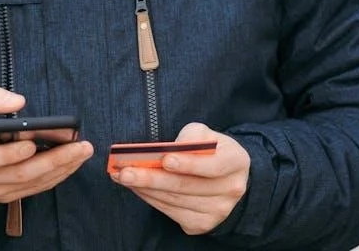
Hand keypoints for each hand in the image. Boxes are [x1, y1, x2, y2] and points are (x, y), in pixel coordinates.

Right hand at [0, 85, 93, 203]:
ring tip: (82, 152)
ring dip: (60, 170)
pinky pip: (32, 190)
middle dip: (53, 161)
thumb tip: (19, 101)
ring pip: (29, 184)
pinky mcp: (3, 196)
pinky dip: (53, 177)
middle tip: (80, 146)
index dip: (11, 154)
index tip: (33, 143)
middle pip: (19, 174)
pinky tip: (70, 164)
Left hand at [111, 123, 249, 235]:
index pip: (212, 165)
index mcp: (236, 162)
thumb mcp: (206, 134)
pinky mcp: (202, 224)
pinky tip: (136, 188)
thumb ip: (190, 136)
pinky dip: (151, 199)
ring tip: (122, 177)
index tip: (164, 159)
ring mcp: (218, 211)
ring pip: (175, 200)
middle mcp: (231, 190)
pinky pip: (171, 212)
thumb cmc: (210, 150)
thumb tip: (165, 150)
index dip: (188, 164)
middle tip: (125, 172)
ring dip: (145, 189)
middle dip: (152, 178)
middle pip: (187, 186)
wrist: (225, 178)